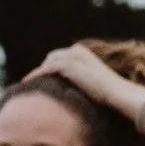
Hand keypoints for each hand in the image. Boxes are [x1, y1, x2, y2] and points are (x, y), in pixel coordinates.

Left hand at [26, 44, 144, 120]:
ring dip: (37, 72)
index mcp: (83, 52)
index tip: (43, 78)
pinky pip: (45, 69)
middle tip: (33, 81)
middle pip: (52, 57)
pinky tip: (27, 82)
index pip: (61, 56)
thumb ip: (83, 80)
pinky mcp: (67, 65)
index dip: (51, 67)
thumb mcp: (94, 83)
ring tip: (28, 83)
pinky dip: (36, 75)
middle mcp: (76, 50)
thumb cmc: (110, 94)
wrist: (117, 93)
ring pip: (47, 62)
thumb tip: (74, 90)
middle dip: (43, 68)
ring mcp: (72, 56)